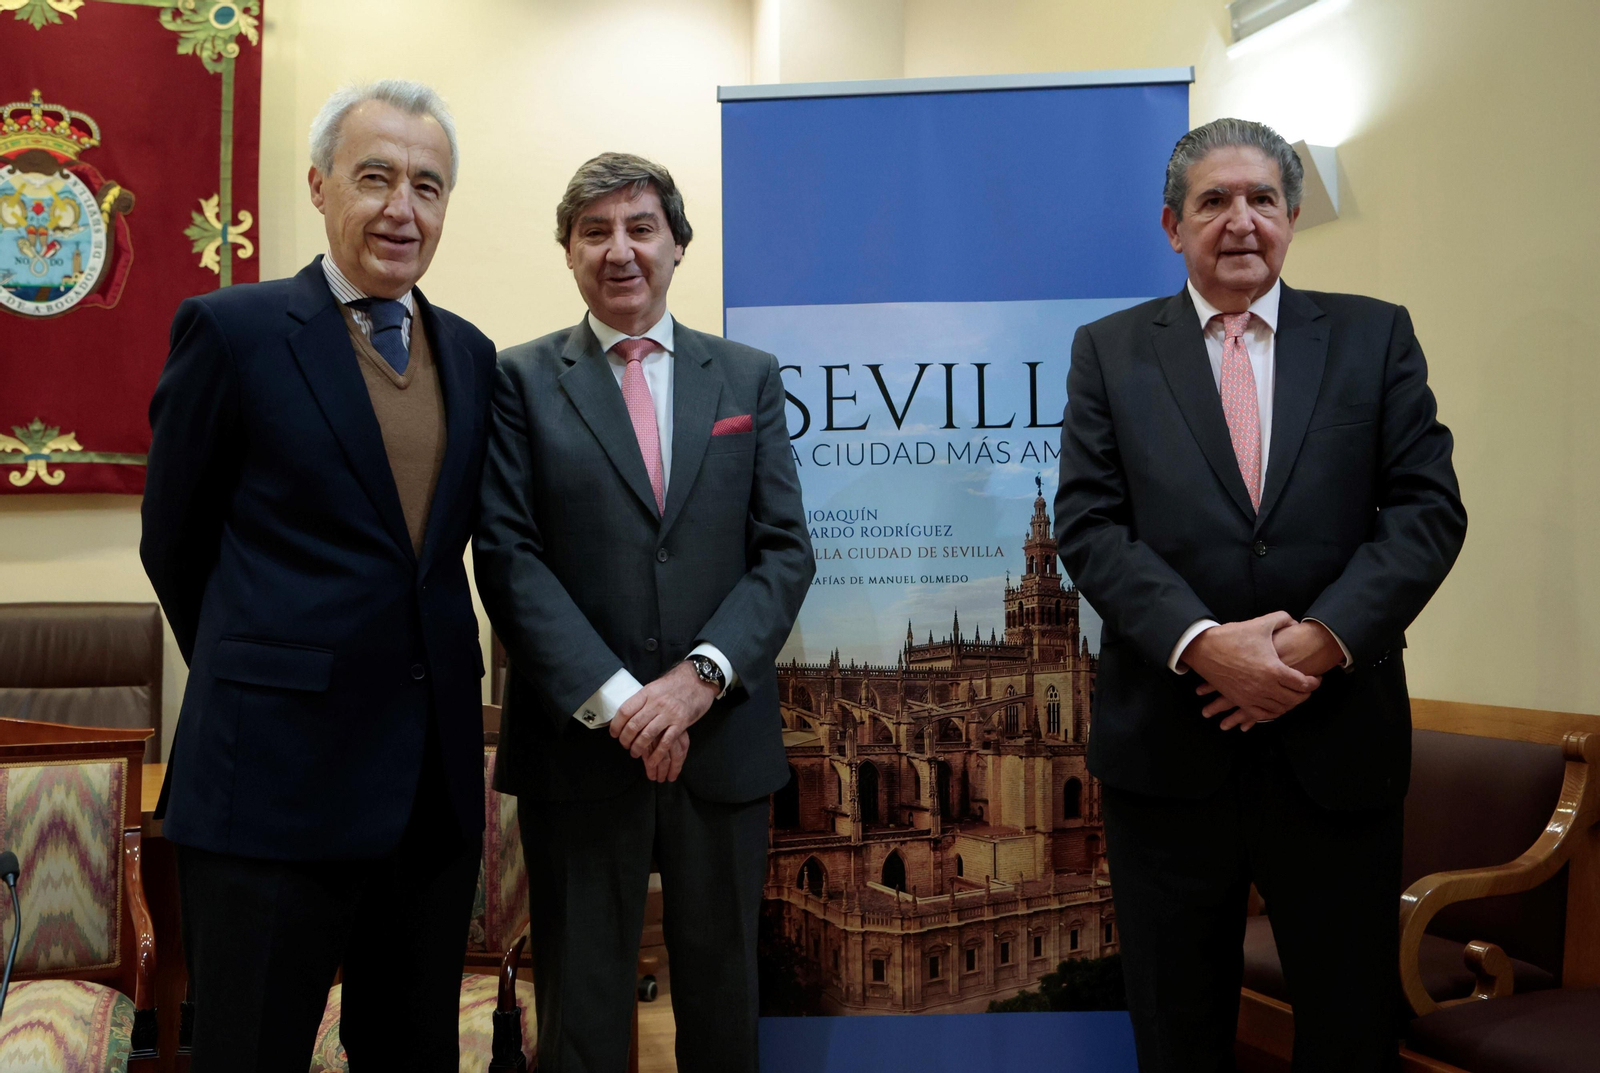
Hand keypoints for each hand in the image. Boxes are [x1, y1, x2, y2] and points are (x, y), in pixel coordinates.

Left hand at [611, 661, 716, 773]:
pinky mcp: (681, 722)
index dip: (616, 725)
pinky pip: (666, 742)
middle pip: (633, 725)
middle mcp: (656, 703)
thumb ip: (643, 700)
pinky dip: (657, 754)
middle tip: (624, 745)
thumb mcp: (655, 686)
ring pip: (647, 735)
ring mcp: (669, 713)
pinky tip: (652, 761)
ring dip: (638, 747)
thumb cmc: (676, 683)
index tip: (614, 734)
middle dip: (625, 739)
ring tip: (634, 753)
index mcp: (647, 693)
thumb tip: (627, 714)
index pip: (625, 711)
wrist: (699, 679)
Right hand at [1207, 621, 1346, 731]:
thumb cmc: (1233, 636)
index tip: (1316, 679)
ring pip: (1279, 709)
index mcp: (1274, 669)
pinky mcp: (1240, 700)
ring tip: (1292, 696)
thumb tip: (1296, 623)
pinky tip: (1275, 706)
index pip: (1303, 684)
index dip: (1314, 683)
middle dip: (1305, 695)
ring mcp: (1251, 696)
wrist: (1203, 648)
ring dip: (1289, 704)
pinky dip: (1271, 713)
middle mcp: (1265, 687)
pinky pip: (1261, 715)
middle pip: (1294, 699)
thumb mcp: (1261, 624)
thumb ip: (1283, 620)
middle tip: (1307, 689)